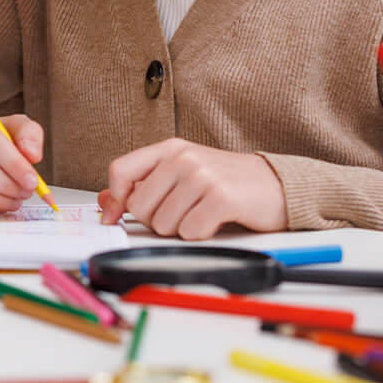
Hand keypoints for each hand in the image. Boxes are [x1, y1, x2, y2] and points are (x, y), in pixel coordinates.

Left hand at [97, 139, 285, 238]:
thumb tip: (106, 199)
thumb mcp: (182, 174)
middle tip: (182, 211)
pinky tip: (215, 221)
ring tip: (202, 214)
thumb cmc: (227, 181)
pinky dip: (201, 235)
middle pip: (140, 206)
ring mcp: (203, 175)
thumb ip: (144, 183)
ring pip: (164, 224)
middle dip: (157, 220)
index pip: (120, 170)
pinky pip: (190, 232)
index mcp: (170, 148)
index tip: (113, 217)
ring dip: (182, 229)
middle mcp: (184, 157)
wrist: (276, 185)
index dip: (113, 200)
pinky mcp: (221, 198)